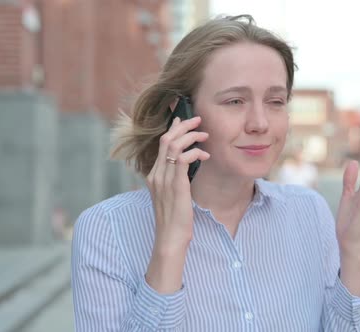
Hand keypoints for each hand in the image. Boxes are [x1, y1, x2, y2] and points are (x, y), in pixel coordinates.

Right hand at [146, 116, 209, 251]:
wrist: (170, 237)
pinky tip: (205, 155)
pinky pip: (183, 159)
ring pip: (174, 145)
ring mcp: (164, 179)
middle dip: (183, 126)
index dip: (172, 129)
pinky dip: (195, 152)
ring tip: (204, 135)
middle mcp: (156, 174)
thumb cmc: (175, 219)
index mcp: (154, 175)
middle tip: (197, 119)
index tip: (182, 120)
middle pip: (166, 139)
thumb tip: (187, 167)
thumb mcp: (173, 196)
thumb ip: (175, 180)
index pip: (162, 145)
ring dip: (190, 136)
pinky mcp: (175, 185)